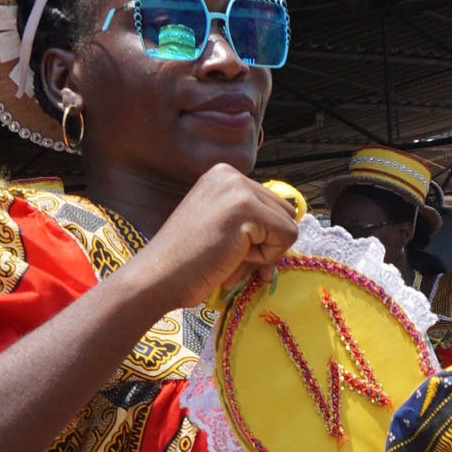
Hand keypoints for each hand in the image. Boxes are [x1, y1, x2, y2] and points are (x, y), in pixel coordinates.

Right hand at [130, 164, 298, 310]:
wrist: (158, 277)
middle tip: (232, 260)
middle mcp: (231, 174)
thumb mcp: (222, 226)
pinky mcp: (245, 209)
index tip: (234, 253)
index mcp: (223, 175)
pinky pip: (286, 237)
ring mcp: (238, 189)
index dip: (262, 236)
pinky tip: (233, 260)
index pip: (272, 204)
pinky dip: (266, 258)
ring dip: (265, 252)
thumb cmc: (187, 261)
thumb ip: (252, 220)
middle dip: (267, 244)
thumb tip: (294, 226)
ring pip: (288, 225)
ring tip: (229, 259)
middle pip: (284, 212)